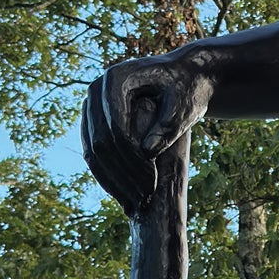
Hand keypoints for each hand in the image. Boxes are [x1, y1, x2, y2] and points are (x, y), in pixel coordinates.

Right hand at [81, 46, 215, 215]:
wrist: (184, 75)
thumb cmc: (188, 89)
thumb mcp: (184, 105)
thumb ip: (168, 127)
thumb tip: (146, 153)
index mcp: (116, 79)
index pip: (116, 129)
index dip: (132, 161)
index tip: (153, 184)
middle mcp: (96, 89)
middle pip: (100, 141)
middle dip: (121, 175)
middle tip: (143, 200)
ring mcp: (91, 105)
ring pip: (92, 150)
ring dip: (111, 180)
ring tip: (134, 203)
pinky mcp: (93, 119)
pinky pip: (93, 152)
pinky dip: (107, 175)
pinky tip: (125, 195)